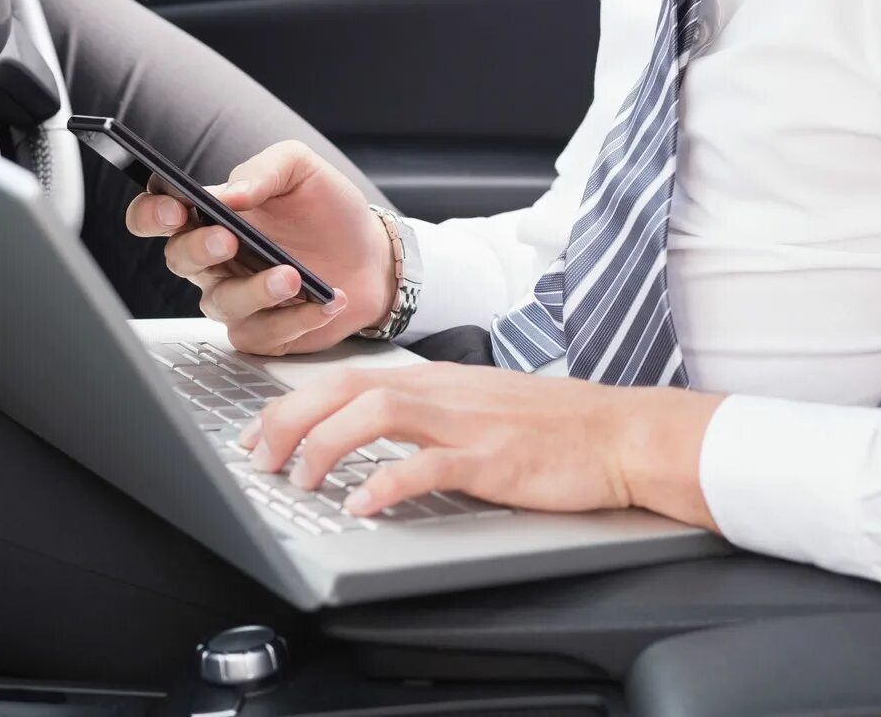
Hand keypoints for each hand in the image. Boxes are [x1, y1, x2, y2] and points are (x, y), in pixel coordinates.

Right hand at [124, 141, 394, 355]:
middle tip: (229, 239)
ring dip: (256, 290)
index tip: (176, 210)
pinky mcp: (262, 332)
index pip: (157, 212)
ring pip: (220, 303)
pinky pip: (261, 334)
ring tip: (293, 276)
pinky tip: (324, 301)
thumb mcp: (301, 170)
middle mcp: (214, 259)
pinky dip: (295, 319)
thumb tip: (230, 194)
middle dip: (199, 249)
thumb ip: (264, 171)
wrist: (372, 254)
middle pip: (179, 259)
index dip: (153, 213)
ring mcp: (236, 297)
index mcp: (211, 214)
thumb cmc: (328, 209)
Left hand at [239, 362, 724, 527]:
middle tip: (260, 455)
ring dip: (327, 443)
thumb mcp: (481, 406)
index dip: (295, 402)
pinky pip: (429, 466)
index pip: (348, 377)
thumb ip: (430, 412)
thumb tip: (377, 428)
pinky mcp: (493, 458)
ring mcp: (468, 422)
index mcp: (438, 379)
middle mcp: (445, 390)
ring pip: (377, 412)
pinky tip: (363, 504)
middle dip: (292, 418)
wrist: (621, 432)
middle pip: (347, 387)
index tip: (261, 431)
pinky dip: (387, 482)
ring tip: (301, 478)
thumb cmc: (557, 425)